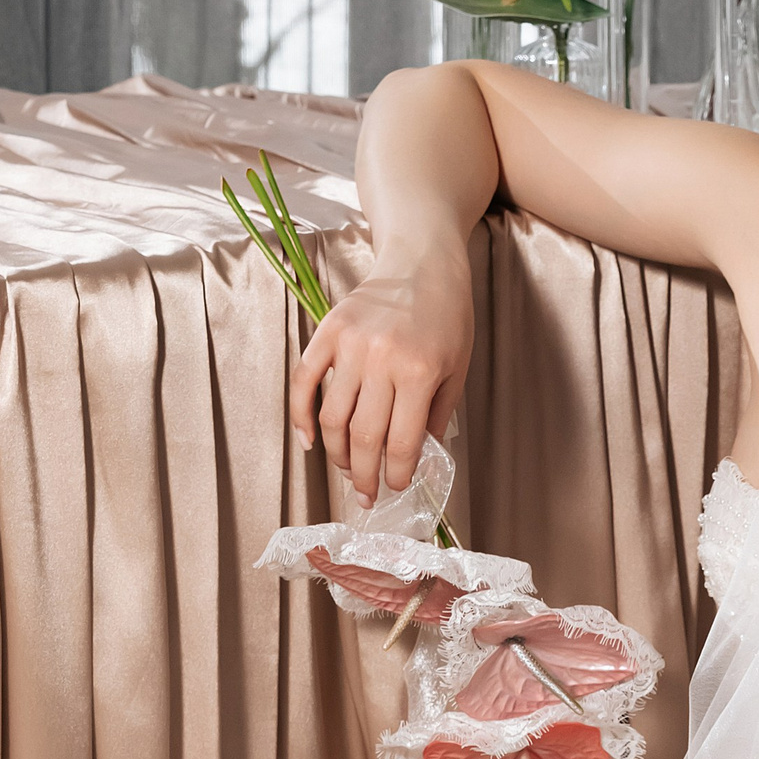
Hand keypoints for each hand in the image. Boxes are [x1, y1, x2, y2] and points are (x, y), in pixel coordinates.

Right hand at [291, 244, 473, 504]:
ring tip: (346, 470)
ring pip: (333, 417)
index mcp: (420, 373)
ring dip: (337, 453)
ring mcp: (350, 346)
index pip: (403, 442)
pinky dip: (301, 416)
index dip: (397, 473)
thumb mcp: (457, 370)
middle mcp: (382, 361)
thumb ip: (437, 415)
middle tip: (366, 495)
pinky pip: (304, 382)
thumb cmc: (447, 318)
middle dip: (364, 475)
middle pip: (364, 436)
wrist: (422, 264)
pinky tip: (310, 441)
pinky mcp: (327, 332)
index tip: (395, 488)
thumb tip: (418, 459)